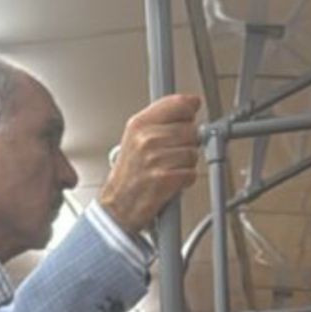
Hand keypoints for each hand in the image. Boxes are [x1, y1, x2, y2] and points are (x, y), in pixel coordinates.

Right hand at [99, 94, 200, 234]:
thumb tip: (192, 105)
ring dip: (186, 164)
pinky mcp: (164, 178)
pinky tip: (171, 181)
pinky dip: (185, 180)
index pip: (179, 104)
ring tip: (170, 168)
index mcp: (139, 124)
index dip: (189, 112)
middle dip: (187, 143)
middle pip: (191, 130)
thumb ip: (162, 119)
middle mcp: (146, 139)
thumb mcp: (136, 137)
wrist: (118, 206)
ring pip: (192, 153)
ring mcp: (155, 159)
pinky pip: (191, 173)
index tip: (188, 119)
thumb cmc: (129, 175)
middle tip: (172, 154)